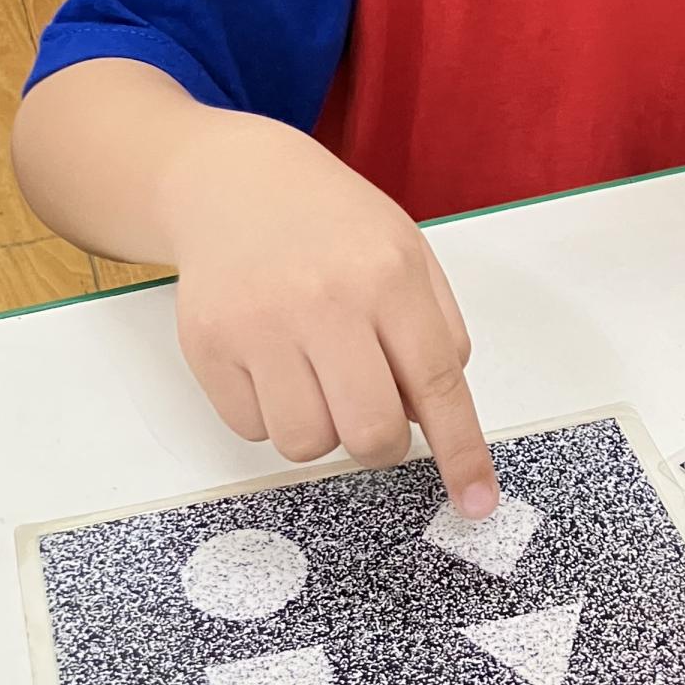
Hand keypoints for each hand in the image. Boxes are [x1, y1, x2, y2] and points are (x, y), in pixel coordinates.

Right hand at [169, 112, 498, 516]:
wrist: (233, 182)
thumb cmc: (331, 224)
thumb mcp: (407, 251)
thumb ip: (436, 331)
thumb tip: (434, 418)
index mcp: (389, 275)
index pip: (438, 383)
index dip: (461, 452)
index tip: (476, 502)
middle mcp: (324, 301)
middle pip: (370, 434)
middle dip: (380, 444)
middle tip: (373, 412)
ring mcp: (259, 326)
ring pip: (306, 444)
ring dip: (322, 428)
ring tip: (314, 374)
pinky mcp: (208, 346)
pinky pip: (253, 430)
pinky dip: (270, 413)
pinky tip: (270, 360)